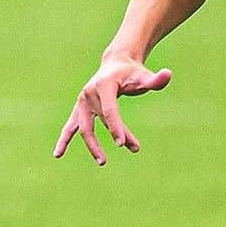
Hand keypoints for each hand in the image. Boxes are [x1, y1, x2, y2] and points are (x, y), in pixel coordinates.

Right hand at [53, 56, 171, 164]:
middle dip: (115, 135)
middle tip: (131, 148)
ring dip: (93, 145)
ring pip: (85, 127)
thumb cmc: (132, 73)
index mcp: (104, 85)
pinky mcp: (79, 109)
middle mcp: (89, 93)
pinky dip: (64, 139)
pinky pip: (70, 126)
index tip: (122, 144)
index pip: (109, 110)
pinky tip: (58, 154)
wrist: (116, 64)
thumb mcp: (144, 76)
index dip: (116, 127)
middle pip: (101, 120)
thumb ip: (155, 80)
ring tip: (103, 161)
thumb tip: (168, 75)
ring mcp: (82, 102)